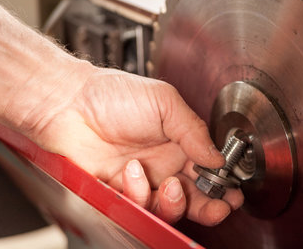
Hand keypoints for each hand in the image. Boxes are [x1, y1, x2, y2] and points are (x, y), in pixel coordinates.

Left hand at [19, 65, 242, 225]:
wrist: (69, 103)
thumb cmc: (112, 95)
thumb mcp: (165, 102)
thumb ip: (194, 130)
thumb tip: (216, 156)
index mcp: (179, 141)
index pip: (208, 169)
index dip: (222, 183)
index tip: (233, 192)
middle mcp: (163, 163)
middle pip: (194, 196)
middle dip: (210, 206)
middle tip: (218, 206)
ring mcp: (142, 179)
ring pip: (168, 208)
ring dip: (175, 202)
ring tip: (171, 185)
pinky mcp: (119, 192)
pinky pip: (138, 206)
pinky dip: (140, 193)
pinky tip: (133, 172)